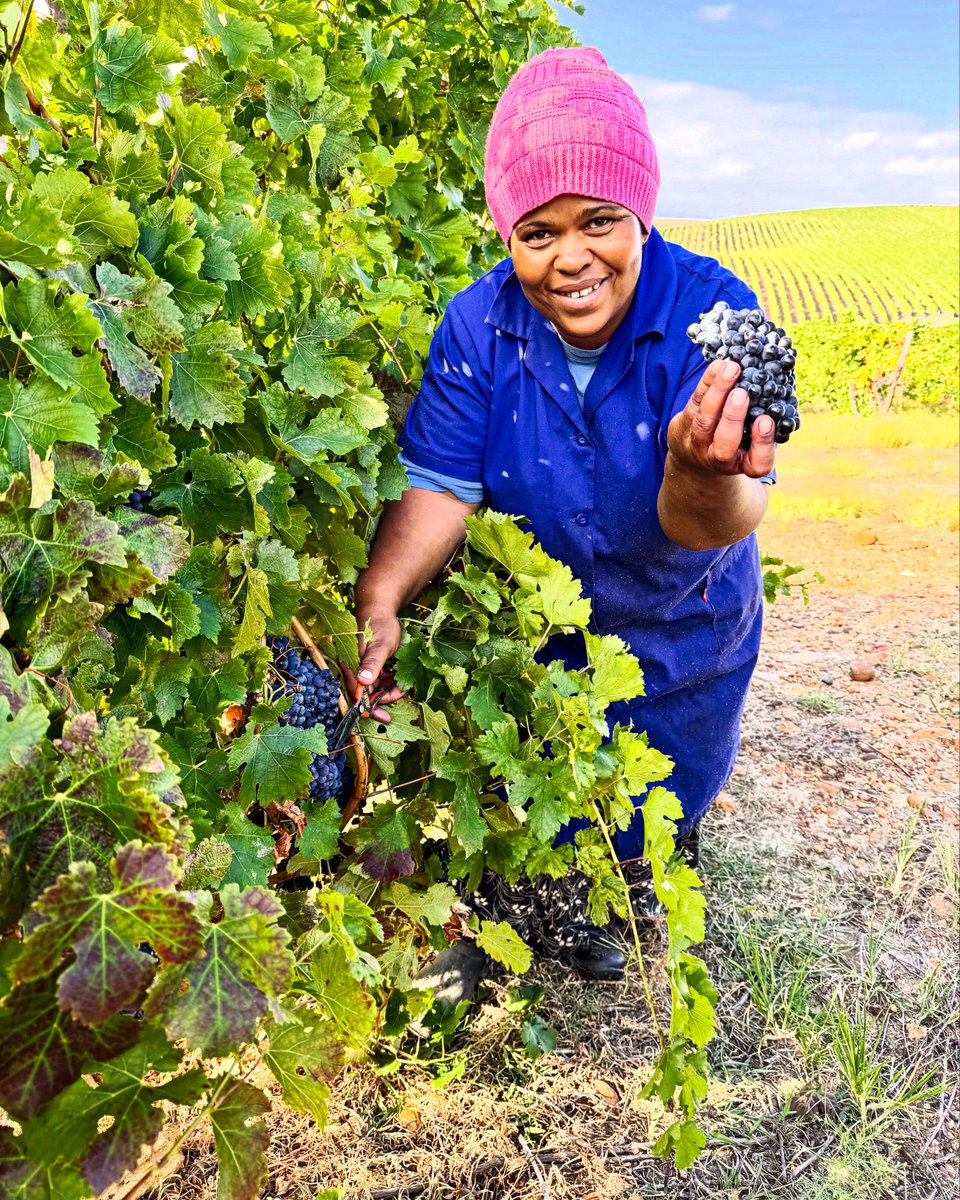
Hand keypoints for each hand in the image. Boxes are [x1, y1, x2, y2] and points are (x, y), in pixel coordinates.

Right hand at [341, 611, 405, 722]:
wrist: (380, 610)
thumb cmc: (379, 625)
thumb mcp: (380, 645)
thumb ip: (372, 663)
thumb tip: (363, 681)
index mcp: (351, 666)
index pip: (358, 694)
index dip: (370, 707)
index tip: (384, 717)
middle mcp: (354, 669)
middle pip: (367, 693)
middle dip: (384, 698)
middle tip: (401, 694)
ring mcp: (362, 668)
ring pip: (374, 688)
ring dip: (389, 690)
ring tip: (403, 686)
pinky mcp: (369, 665)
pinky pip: (378, 680)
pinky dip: (389, 682)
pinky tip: (399, 680)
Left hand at [667, 359, 775, 478]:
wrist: (694, 455)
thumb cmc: (735, 443)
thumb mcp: (752, 442)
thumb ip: (765, 425)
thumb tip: (778, 391)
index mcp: (744, 464)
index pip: (758, 464)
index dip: (762, 444)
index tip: (765, 421)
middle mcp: (720, 459)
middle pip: (724, 444)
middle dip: (733, 418)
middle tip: (741, 394)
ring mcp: (698, 444)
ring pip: (704, 421)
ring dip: (717, 392)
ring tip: (731, 370)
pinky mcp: (683, 426)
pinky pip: (694, 403)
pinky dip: (706, 383)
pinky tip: (718, 366)